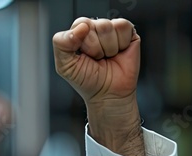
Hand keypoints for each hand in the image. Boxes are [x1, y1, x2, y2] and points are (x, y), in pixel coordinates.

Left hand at [53, 17, 143, 155]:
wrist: (109, 95)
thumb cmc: (87, 80)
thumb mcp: (65, 66)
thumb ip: (61, 43)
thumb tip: (81, 27)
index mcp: (78, 33)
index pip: (79, 24)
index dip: (81, 41)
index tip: (83, 56)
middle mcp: (95, 28)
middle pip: (94, 25)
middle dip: (94, 47)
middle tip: (97, 59)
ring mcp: (112, 29)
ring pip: (107, 26)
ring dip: (107, 48)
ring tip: (107, 57)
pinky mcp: (129, 33)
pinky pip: (123, 27)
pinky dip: (120, 44)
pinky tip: (119, 52)